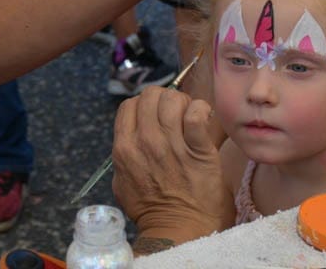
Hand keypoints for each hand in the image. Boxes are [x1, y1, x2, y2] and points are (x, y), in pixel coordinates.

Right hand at [112, 87, 232, 244]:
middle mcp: (145, 141)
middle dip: (164, 99)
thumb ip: (124, 156)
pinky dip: (200, 110)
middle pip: (151, 96)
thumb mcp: (122, 182)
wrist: (178, 229)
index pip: (130, 104)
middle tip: (176, 113)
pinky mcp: (197, 150)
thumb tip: (130, 138)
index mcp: (124, 147)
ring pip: (173, 100)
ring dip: (184, 103)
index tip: (155, 115)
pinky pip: (196, 114)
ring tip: (190, 116)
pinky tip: (203, 118)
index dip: (143, 104)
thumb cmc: (151, 209)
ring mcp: (171, 145)